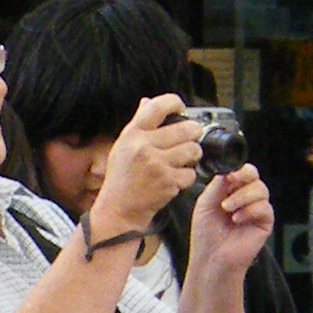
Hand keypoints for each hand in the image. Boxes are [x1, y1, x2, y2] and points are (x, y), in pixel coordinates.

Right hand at [92, 94, 204, 234]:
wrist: (118, 210)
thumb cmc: (121, 179)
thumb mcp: (122, 147)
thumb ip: (137, 124)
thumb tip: (147, 102)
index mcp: (132, 134)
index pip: (158, 106)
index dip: (175, 102)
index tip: (181, 108)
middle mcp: (144, 146)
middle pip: (187, 128)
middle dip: (194, 133)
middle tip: (190, 139)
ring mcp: (157, 164)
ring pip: (194, 150)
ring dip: (193, 156)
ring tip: (183, 160)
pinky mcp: (168, 181)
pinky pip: (191, 173)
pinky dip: (187, 177)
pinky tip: (176, 179)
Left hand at [187, 164, 273, 279]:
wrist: (211, 258)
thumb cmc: (206, 234)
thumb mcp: (205, 203)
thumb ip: (217, 185)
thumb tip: (229, 169)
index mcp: (231, 191)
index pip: (242, 172)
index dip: (238, 169)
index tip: (230, 174)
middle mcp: (245, 198)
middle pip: (255, 177)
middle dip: (244, 177)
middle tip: (232, 183)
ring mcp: (256, 209)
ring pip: (261, 190)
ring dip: (242, 196)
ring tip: (228, 208)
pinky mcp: (265, 222)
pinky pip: (265, 208)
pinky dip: (250, 210)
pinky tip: (237, 219)